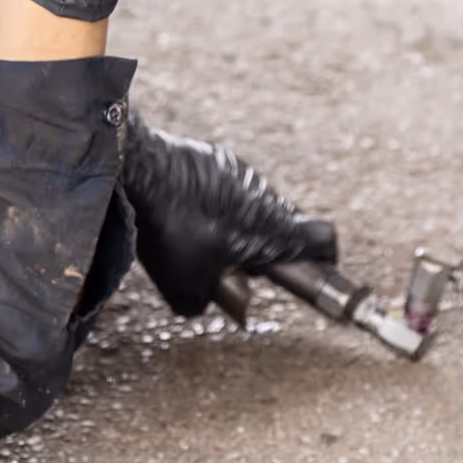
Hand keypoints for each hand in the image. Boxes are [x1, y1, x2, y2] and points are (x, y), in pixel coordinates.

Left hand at [119, 109, 338, 316]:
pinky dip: (216, 205)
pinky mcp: (215, 159)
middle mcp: (268, 196)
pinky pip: (228, 187)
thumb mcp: (188, 292)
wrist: (138, 170)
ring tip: (202, 241)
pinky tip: (184, 215)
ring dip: (241, 226)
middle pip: (288, 225)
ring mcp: (242, 172)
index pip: (325, 240)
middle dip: (270, 249)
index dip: (323, 261)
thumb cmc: (170, 231)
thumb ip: (217, 303)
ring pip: (256, 206)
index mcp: (276, 228)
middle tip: (239, 266)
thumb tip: (226, 299)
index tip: (311, 273)